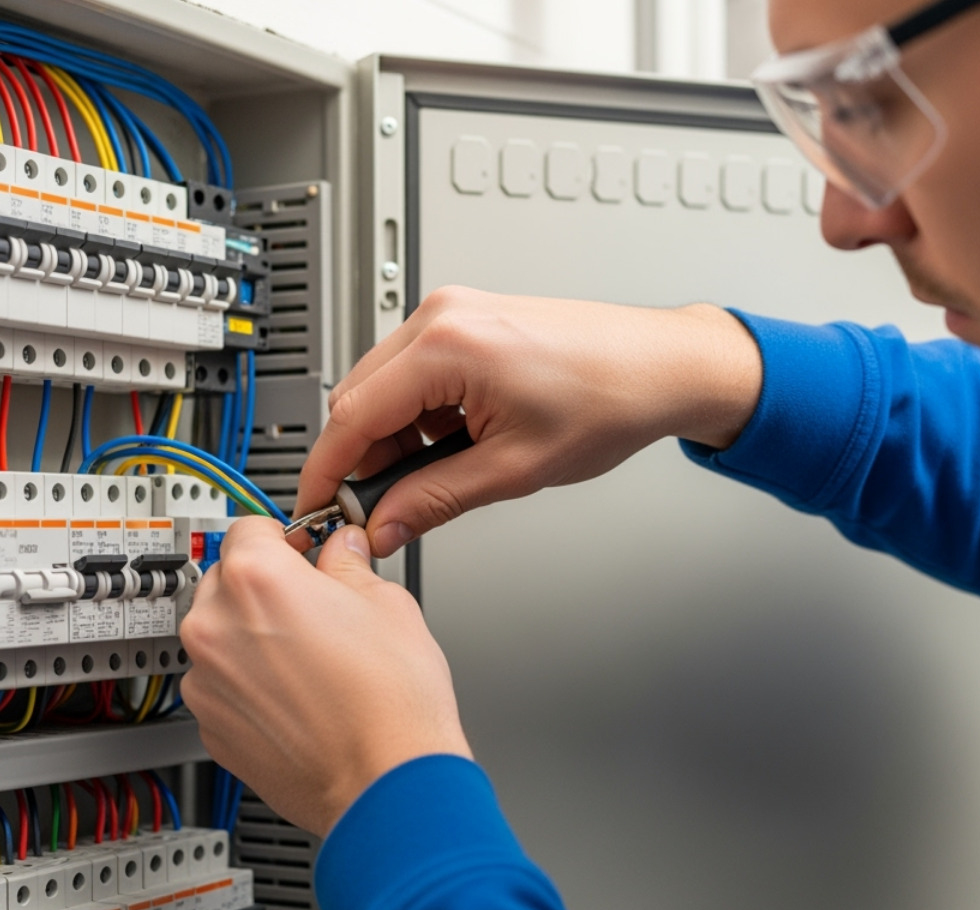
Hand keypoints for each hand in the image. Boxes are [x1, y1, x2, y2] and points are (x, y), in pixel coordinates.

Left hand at [179, 519, 471, 835]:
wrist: (386, 783)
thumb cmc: (391, 702)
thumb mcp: (387, 603)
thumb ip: (349, 566)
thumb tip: (343, 553)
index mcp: (256, 578)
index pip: (249, 527)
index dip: (283, 538)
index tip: (301, 551)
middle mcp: (216, 627)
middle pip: (226, 580)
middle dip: (264, 587)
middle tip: (312, 607)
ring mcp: (207, 682)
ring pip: (220, 637)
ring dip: (252, 638)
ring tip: (310, 660)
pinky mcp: (211, 727)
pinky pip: (222, 686)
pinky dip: (249, 685)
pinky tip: (299, 696)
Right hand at [298, 287, 762, 556]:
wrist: (662, 365)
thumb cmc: (611, 398)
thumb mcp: (514, 469)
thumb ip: (436, 501)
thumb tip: (386, 526)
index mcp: (447, 344)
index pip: (351, 414)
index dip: (328, 471)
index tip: (318, 507)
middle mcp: (442, 316)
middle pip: (358, 397)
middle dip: (363, 458)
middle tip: (383, 509)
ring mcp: (453, 313)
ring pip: (384, 387)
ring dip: (394, 438)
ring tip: (441, 476)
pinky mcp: (467, 321)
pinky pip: (414, 374)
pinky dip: (419, 417)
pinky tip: (454, 445)